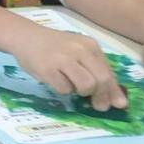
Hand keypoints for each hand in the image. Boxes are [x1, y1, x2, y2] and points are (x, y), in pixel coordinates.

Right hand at [9, 26, 126, 111]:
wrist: (25, 37)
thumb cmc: (54, 47)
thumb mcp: (78, 52)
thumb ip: (96, 70)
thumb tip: (116, 100)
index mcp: (90, 45)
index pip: (109, 72)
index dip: (114, 91)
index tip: (118, 105)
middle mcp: (79, 50)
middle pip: (101, 80)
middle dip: (101, 96)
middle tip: (98, 106)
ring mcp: (63, 59)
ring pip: (86, 86)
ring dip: (81, 92)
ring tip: (72, 86)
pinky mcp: (47, 69)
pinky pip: (64, 89)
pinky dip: (62, 90)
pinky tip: (56, 80)